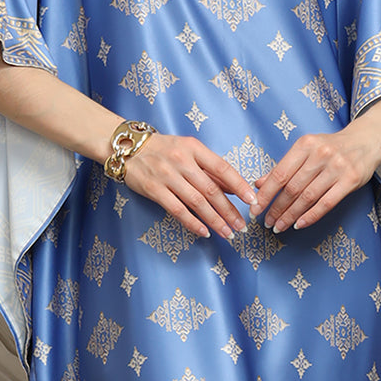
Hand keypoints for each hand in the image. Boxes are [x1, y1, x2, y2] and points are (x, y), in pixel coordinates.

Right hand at [123, 133, 257, 238]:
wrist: (128, 148)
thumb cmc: (163, 149)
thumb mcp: (188, 150)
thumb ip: (209, 169)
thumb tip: (234, 189)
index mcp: (194, 148)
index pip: (222, 168)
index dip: (239, 185)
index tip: (252, 200)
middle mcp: (181, 160)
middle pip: (211, 189)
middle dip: (229, 210)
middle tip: (242, 226)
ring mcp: (167, 175)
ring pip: (196, 202)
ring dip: (215, 220)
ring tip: (228, 233)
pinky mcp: (153, 189)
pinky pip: (177, 210)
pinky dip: (192, 223)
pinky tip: (204, 232)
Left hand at [252, 123, 380, 232]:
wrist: (366, 141)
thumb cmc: (332, 148)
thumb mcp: (306, 150)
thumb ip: (284, 167)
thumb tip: (259, 184)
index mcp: (305, 145)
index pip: (279, 174)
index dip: (265, 195)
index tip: (255, 209)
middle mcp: (320, 154)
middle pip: (292, 188)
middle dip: (276, 208)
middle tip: (267, 222)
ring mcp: (337, 167)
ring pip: (307, 198)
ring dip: (290, 215)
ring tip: (279, 226)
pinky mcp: (350, 180)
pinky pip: (326, 203)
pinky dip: (311, 216)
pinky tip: (299, 224)